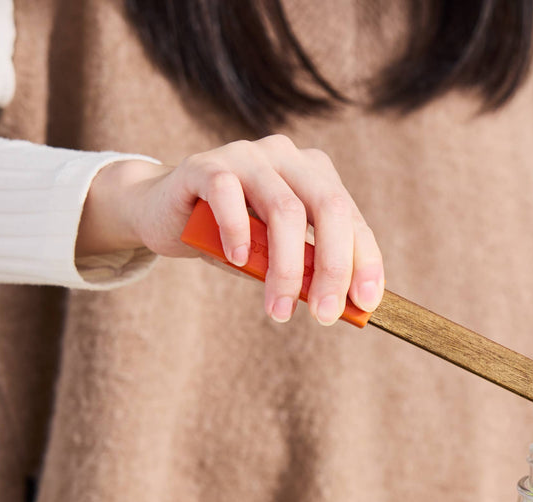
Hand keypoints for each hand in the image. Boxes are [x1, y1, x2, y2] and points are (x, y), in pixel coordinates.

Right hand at [77, 135, 383, 323]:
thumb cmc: (232, 239)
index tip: (366, 304)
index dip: (364, 261)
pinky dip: (238, 232)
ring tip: (278, 309)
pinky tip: (238, 259)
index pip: (351, 217)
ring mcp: (248, 155)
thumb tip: (345, 306)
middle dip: (332, 268)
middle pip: (328, 208)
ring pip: (284, 209)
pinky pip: (228, 194)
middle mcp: (287, 156)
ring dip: (286, 268)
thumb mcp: (276, 257)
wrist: (165, 214)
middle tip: (324, 316)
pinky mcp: (206, 165)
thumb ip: (307, 269)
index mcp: (314, 174)